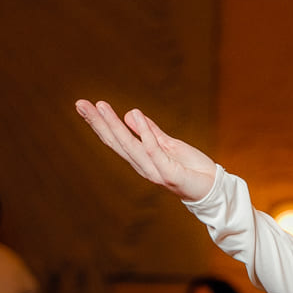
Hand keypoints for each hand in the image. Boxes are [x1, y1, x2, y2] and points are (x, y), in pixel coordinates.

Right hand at [75, 100, 216, 201]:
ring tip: (101, 106)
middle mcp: (142, 166)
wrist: (212, 188)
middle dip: (97, 122)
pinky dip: (144, 133)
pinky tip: (133, 116)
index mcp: (141, 158)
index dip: (99, 123)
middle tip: (80, 104)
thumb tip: (129, 114)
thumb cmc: (190, 168)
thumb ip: (150, 131)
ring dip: (113, 125)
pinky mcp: (169, 174)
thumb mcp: (168, 144)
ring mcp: (154, 171)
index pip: (115, 139)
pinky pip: (154, 150)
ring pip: (129, 146)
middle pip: (115, 142)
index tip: (83, 105)